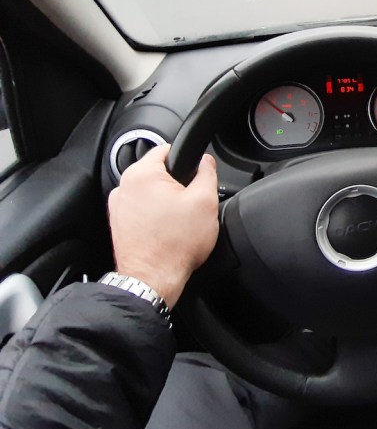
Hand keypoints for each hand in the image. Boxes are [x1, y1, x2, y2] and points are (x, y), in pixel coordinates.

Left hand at [107, 144, 218, 306]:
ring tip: (178, 220)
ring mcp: (118, 206)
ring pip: (151, 191)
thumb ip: (207, 172)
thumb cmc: (175, 245)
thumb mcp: (205, 201)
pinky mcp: (119, 223)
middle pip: (158, 172)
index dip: (188, 161)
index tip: (195, 178)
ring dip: (165, 200)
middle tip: (190, 204)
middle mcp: (124, 186)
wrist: (153, 279)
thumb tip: (206, 161)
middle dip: (177, 184)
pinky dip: (155, 215)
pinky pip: (142, 208)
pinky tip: (167, 230)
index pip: (167, 149)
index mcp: (142, 174)